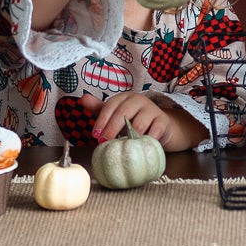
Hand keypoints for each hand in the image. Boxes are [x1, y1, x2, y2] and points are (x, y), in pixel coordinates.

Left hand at [83, 90, 197, 148]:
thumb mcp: (115, 113)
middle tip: (104, 142)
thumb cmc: (133, 119)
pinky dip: (145, 141)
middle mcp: (139, 100)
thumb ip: (99, 108)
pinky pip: (154, 132)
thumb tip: (82, 99)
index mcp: (125, 97)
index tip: (95, 135)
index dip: (101, 120)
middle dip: (112, 128)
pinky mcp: (162, 121)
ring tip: (121, 146)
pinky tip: (138, 148)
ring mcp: (152, 109)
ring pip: (139, 123)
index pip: (110, 106)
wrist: (159, 125)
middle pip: (123, 112)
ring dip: (129, 137)